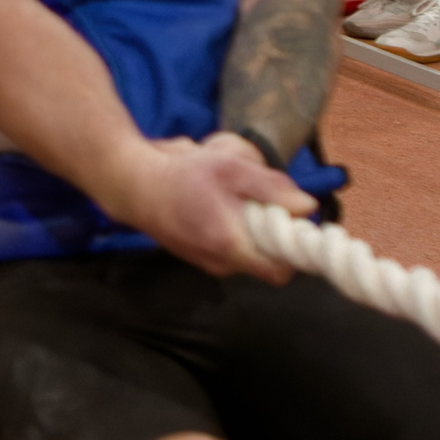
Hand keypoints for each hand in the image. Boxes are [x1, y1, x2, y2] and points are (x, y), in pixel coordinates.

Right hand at [122, 133, 315, 282]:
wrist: (131, 185)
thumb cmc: (180, 174)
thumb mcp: (231, 168)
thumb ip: (272, 189)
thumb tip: (308, 207)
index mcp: (231, 245)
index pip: (281, 271)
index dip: (295, 250)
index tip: (293, 224)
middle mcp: (221, 263)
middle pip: (266, 259)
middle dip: (271, 233)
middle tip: (260, 201)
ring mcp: (207, 263)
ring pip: (248, 252)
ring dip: (250, 229)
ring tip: (232, 198)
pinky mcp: (197, 256)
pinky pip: (229, 248)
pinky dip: (231, 229)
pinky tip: (215, 204)